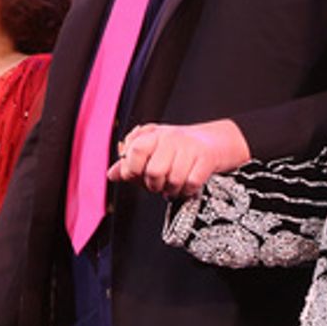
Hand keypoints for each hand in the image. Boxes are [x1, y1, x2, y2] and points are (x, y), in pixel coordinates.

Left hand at [106, 119, 249, 197]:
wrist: (215, 141)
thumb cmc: (179, 148)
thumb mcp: (153, 149)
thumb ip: (131, 162)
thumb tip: (112, 174)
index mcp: (154, 134)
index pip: (135, 150)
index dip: (132, 169)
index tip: (136, 176)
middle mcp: (171, 138)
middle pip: (154, 172)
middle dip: (154, 185)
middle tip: (158, 184)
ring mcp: (190, 148)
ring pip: (174, 180)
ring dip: (172, 190)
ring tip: (173, 186)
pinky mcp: (207, 159)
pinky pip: (192, 183)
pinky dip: (187, 191)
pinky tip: (186, 187)